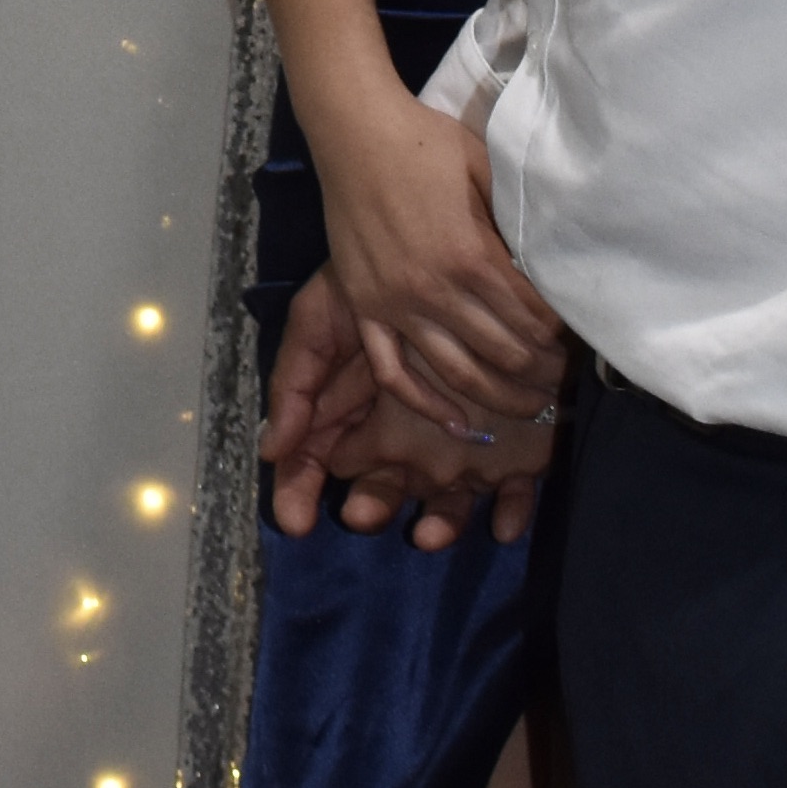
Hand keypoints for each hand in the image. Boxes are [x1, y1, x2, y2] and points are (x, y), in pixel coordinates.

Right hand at [264, 278, 560, 548]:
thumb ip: (294, 381)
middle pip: (381, 490)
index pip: (318, 462)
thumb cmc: (376, 286)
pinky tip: (502, 524)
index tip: (295, 520)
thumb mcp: (320, 320)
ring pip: (446, 502)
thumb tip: (271, 449)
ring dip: (439, 523)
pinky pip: (515, 491)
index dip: (301, 492)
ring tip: (427, 534)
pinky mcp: (514, 447)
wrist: (452, 253)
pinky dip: (509, 511)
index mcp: (353, 415)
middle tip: (360, 517)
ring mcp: (456, 445)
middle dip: (372, 507)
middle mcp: (402, 439)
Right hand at [297, 87, 564, 426]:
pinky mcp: (365, 308)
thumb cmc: (427, 144)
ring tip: (531, 406)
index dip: (560, 335)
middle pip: (504, 352)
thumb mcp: (488, 171)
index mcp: (472, 255)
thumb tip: (554, 258)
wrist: (356, 133)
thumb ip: (517, 221)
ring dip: (501, 397)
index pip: (532, 317)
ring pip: (458, 373)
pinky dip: (426, 404)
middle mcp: (435, 290)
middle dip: (542, 372)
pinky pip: (393, 373)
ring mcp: (396, 305)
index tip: (575, 340)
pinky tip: (457, 423)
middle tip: (562, 379)